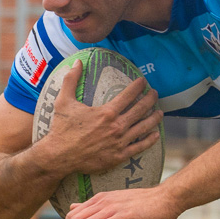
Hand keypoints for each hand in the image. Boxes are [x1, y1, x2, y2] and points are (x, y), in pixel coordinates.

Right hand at [35, 62, 163, 175]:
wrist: (59, 156)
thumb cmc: (61, 128)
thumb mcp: (63, 101)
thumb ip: (71, 80)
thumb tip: (76, 62)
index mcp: (107, 112)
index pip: (128, 96)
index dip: (138, 86)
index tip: (143, 81)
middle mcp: (117, 127)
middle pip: (140, 110)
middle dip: (150, 99)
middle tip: (155, 93)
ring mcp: (119, 142)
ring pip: (143, 128)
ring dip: (154, 119)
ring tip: (160, 112)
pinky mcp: (119, 156)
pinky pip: (139, 148)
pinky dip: (149, 141)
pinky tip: (155, 135)